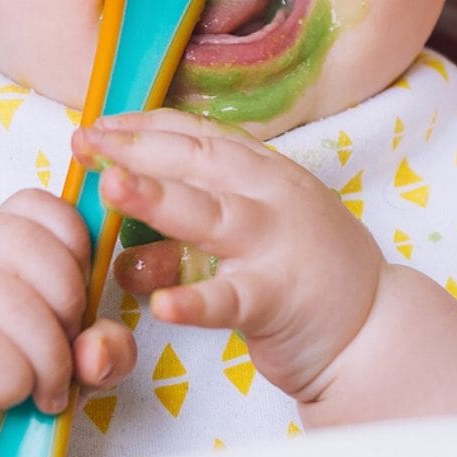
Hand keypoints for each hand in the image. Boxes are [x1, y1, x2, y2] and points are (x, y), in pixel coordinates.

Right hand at [0, 189, 136, 456]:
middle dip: (71, 310)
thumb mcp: (73, 355)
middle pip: (42, 253)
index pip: (42, 206)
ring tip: (43, 389)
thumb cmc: (4, 377)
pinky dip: (16, 386)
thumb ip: (105, 345)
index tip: (73, 300)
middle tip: (63, 353)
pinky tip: (7, 397)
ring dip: (50, 362)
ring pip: (21, 309)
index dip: (76, 250)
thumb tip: (97, 352)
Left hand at [73, 109, 385, 401]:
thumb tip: (125, 196)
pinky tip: (161, 305)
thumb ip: (195, 214)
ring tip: (109, 187)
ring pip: (210, 215)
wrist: (373, 331)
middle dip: (136, 148)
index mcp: (266, 172)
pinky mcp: (278, 299)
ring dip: (156, 198)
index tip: (98, 124)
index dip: (145, 126)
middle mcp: (272, 197)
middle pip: (197, 162)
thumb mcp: (252, 229)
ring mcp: (276, 245)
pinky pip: (230, 299)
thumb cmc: (304, 275)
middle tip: (83, 142)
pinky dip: (195, 301)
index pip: (199, 136)